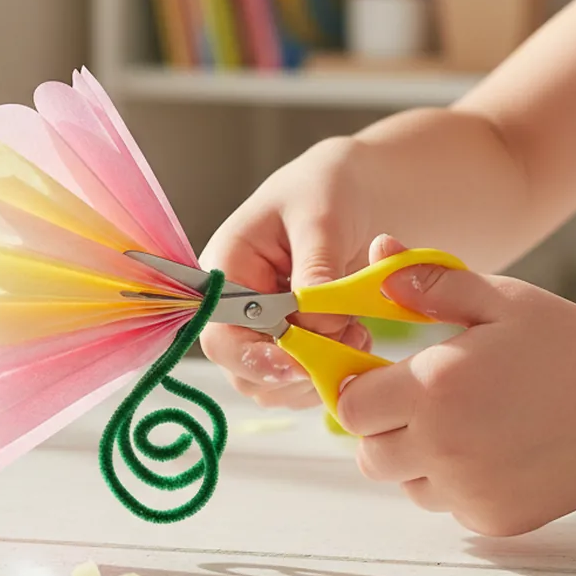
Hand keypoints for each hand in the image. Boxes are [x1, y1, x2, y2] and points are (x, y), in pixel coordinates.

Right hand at [199, 138, 376, 408]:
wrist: (351, 190)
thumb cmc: (324, 190)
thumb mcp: (320, 218)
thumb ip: (316, 269)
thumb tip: (319, 323)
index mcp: (225, 270)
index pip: (218, 335)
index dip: (253, 359)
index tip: (302, 363)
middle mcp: (233, 308)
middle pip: (243, 370)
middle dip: (295, 370)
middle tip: (348, 340)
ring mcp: (259, 329)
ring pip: (272, 385)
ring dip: (316, 374)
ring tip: (356, 334)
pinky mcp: (287, 342)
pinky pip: (298, 380)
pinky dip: (328, 371)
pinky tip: (354, 337)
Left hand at [338, 236, 575, 535]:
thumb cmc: (569, 349)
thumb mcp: (503, 301)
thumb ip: (431, 283)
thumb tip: (379, 256)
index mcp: (433, 388)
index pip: (350, 406)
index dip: (361, 390)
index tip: (382, 378)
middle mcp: (442, 446)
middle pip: (369, 451)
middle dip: (383, 427)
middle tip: (421, 402)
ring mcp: (468, 489)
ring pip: (404, 480)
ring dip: (415, 458)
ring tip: (461, 424)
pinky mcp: (493, 519)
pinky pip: (445, 504)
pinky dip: (453, 484)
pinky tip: (489, 451)